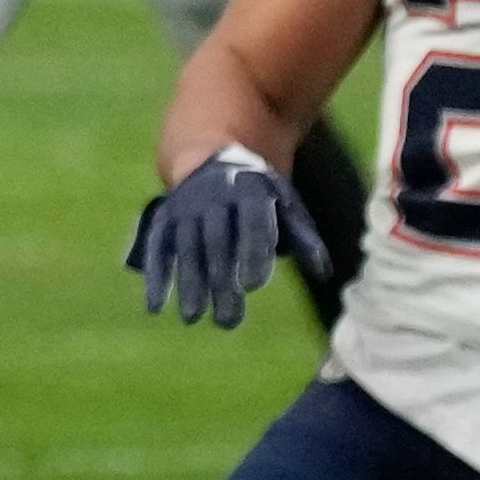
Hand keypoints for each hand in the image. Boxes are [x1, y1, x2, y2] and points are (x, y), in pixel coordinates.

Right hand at [125, 148, 328, 326]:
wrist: (209, 158)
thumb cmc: (257, 192)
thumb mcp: (284, 203)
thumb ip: (302, 236)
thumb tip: (324, 273)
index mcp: (249, 188)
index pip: (252, 221)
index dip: (251, 251)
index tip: (252, 286)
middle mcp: (214, 195)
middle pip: (216, 241)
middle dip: (219, 281)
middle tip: (227, 322)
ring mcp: (185, 205)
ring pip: (185, 247)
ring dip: (187, 283)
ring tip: (193, 319)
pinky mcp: (164, 217)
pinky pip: (156, 247)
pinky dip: (156, 276)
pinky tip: (155, 307)